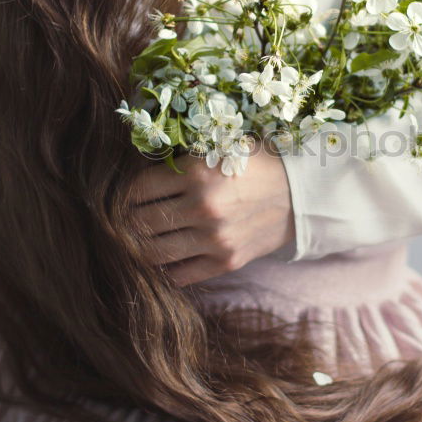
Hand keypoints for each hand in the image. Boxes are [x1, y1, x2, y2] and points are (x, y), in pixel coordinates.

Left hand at [129, 147, 294, 285]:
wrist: (302, 192)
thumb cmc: (256, 163)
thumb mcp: (219, 146)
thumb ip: (180, 159)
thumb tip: (133, 172)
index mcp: (197, 172)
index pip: (136, 190)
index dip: (122, 194)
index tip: (120, 196)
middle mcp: (203, 207)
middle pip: (138, 222)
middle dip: (124, 221)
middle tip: (122, 219)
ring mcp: (214, 239)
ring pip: (152, 253)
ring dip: (139, 246)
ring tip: (138, 238)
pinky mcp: (226, 262)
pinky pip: (179, 275)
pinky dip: (165, 269)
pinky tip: (164, 256)